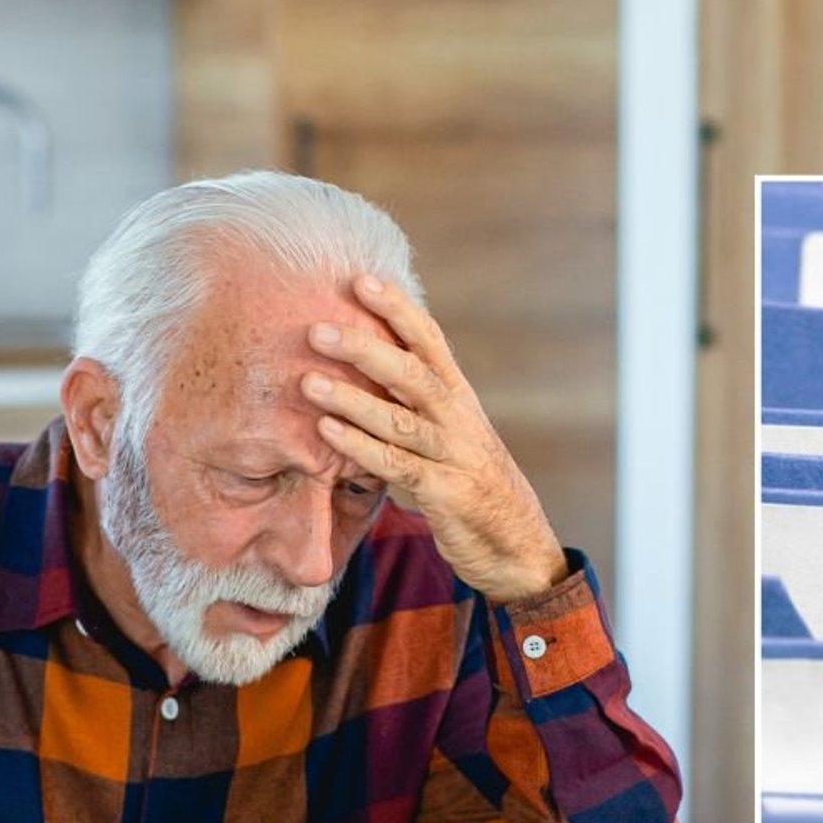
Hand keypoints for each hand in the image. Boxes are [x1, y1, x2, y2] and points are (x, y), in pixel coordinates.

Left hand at [302, 275, 566, 603]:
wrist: (515, 543)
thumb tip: (364, 364)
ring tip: (307, 382)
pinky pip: (397, 467)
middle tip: (317, 330)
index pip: (429, 340)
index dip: (397, 309)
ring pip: (400, 419)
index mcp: (458, 396)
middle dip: (364, 347)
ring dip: (352, 399)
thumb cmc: (469, 480)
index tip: (361, 279)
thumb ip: (413, 403)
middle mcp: (458, 418)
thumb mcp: (448, 432)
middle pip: (411, 373)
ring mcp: (453, 455)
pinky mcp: (445, 493)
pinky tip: (328, 432)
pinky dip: (361, 448)